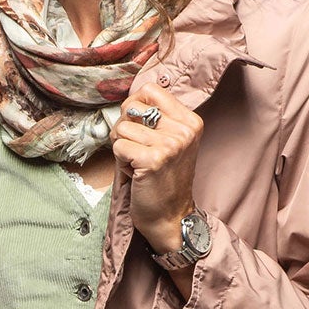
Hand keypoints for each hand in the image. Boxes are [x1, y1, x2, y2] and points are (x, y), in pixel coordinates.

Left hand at [111, 78, 202, 257]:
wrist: (170, 217)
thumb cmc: (163, 180)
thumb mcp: (170, 142)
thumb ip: (156, 118)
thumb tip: (130, 98)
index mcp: (190, 121)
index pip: (150, 90)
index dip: (135, 106)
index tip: (139, 127)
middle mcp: (184, 130)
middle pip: (132, 106)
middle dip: (125, 128)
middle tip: (137, 150)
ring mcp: (170, 145)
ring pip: (122, 128)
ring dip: (122, 149)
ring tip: (138, 164)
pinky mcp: (153, 160)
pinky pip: (118, 146)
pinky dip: (120, 162)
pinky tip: (135, 173)